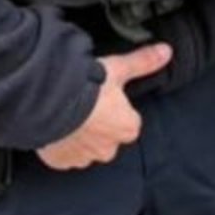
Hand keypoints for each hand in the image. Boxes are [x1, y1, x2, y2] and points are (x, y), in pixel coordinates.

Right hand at [37, 43, 171, 170]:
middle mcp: (108, 149)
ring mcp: (83, 158)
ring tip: (69, 115)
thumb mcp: (119, 68)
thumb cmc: (87, 87)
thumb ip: (143, 62)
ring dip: (80, 135)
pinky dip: (61, 145)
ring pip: (86, 148)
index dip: (118, 109)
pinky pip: (64, 156)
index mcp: (127, 129)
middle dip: (99, 125)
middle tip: (87, 106)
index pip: (129, 121)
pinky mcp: (60, 162)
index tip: (107, 98)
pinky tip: (57, 128)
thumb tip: (166, 52)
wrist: (49, 103)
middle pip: (108, 137)